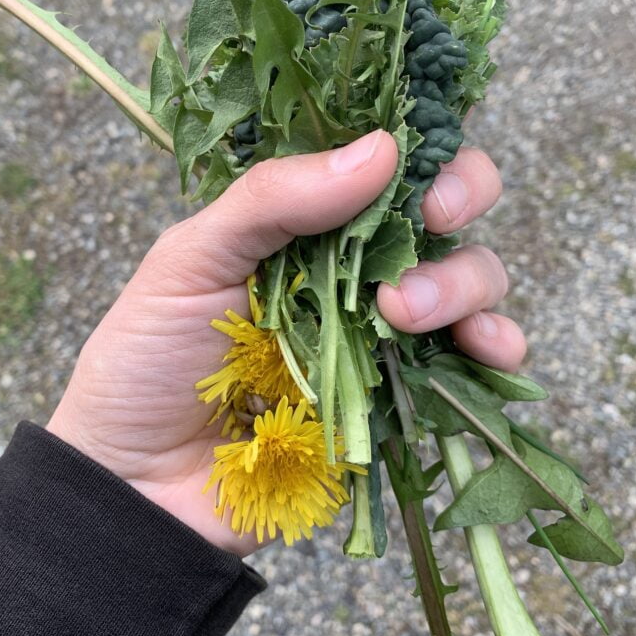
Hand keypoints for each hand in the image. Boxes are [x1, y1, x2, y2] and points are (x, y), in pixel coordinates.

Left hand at [46, 130, 524, 555]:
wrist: (138, 487)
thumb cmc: (146, 362)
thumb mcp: (188, 260)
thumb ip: (273, 200)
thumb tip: (381, 149)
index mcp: (302, 224)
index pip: (382, 163)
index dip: (418, 149)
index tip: (417, 164)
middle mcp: (354, 270)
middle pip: (443, 213)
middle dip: (459, 200)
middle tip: (434, 218)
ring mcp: (382, 336)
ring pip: (471, 280)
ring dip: (461, 283)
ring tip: (403, 315)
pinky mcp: (400, 401)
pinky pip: (474, 369)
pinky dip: (497, 352)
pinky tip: (484, 351)